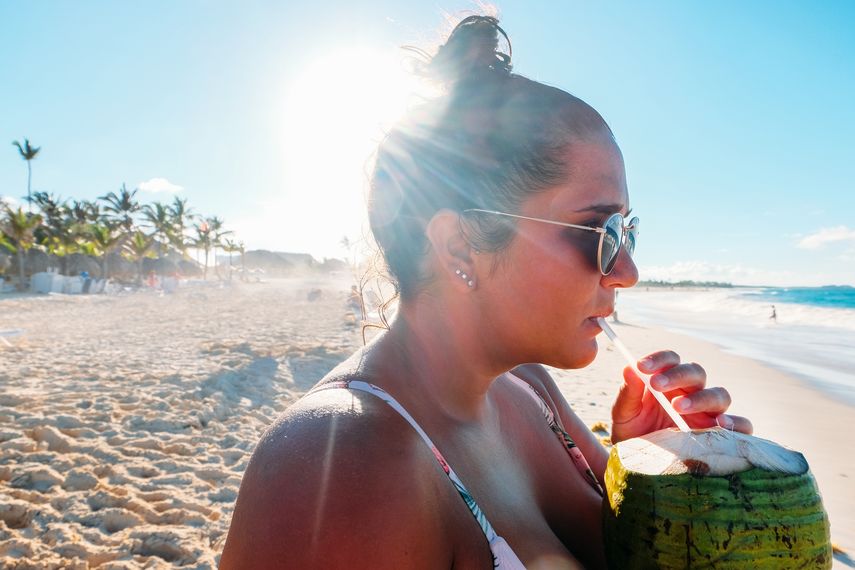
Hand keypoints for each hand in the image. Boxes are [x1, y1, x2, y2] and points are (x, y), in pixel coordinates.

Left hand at [610, 350, 752, 443]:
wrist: (640, 466)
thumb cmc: (633, 434)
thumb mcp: (624, 415)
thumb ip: (628, 393)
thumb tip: (629, 368)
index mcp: (668, 381)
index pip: (671, 360)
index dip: (659, 359)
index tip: (641, 367)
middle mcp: (692, 393)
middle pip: (696, 373)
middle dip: (677, 375)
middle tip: (656, 385)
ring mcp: (709, 413)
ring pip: (719, 395)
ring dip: (701, 398)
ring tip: (679, 407)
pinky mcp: (722, 436)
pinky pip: (742, 426)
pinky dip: (736, 423)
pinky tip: (720, 425)